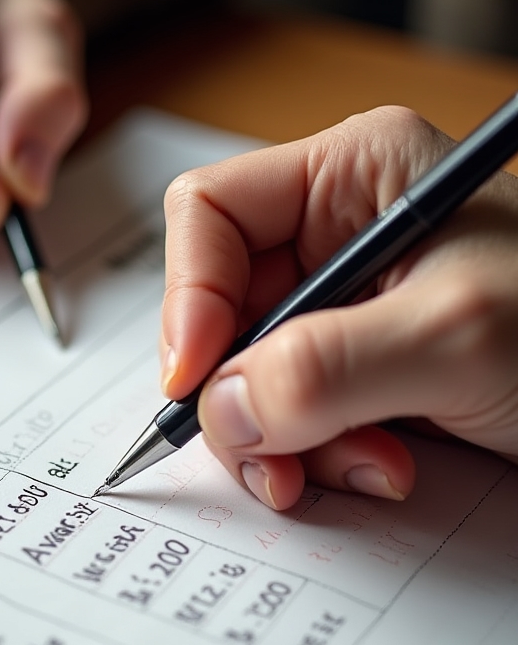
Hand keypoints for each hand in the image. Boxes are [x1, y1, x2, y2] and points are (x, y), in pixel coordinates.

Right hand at [159, 105, 517, 508]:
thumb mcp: (455, 337)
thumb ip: (324, 367)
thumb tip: (219, 406)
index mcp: (350, 177)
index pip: (209, 215)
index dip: (190, 299)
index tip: (197, 382)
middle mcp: (334, 237)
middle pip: (220, 313)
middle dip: (246, 395)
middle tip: (280, 454)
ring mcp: (343, 311)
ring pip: (246, 379)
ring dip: (288, 440)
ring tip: (370, 466)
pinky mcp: (354, 371)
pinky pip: (288, 417)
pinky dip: (317, 457)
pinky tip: (383, 467)